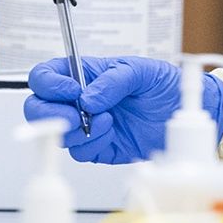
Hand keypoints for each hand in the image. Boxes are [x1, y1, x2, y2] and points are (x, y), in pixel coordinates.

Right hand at [24, 56, 222, 164]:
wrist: (183, 114)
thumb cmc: (163, 84)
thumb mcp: (142, 71)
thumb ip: (113, 80)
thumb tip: (88, 98)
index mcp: (84, 74)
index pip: (45, 76)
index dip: (49, 85)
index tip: (72, 92)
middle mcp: (79, 99)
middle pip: (39, 108)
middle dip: (51, 115)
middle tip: (75, 118)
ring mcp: (86, 124)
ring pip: (58, 134)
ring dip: (79, 132)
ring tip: (107, 122)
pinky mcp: (97, 146)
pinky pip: (80, 151)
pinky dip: (94, 145)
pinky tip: (113, 135)